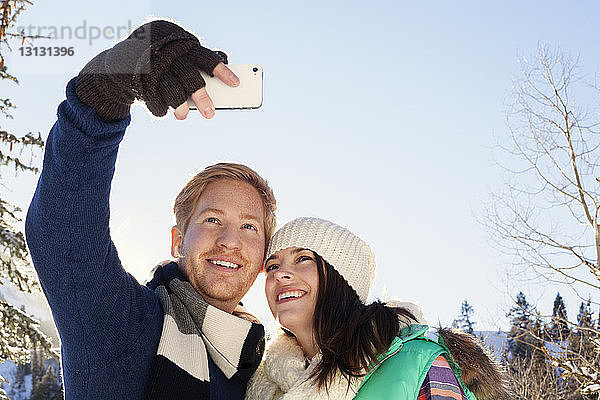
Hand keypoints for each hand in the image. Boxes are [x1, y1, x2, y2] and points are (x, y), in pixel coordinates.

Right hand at [75, 20, 227, 121]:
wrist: (115, 66)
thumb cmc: (157, 60)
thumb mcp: (174, 52)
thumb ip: (195, 59)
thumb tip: (224, 70)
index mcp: (174, 36)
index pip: (202, 54)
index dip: (220, 69)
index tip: (235, 83)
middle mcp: (161, 47)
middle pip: (188, 74)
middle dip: (202, 97)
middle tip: (211, 113)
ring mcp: (146, 63)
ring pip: (171, 88)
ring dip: (180, 106)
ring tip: (183, 115)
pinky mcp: (134, 79)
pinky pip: (154, 99)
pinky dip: (161, 108)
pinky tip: (165, 110)